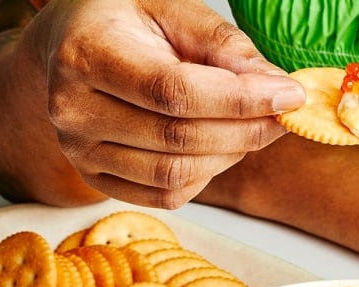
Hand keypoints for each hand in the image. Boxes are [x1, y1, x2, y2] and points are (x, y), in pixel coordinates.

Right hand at [24, 0, 304, 207]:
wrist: (70, 47)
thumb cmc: (124, 21)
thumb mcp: (171, 8)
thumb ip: (223, 44)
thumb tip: (274, 85)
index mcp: (87, 53)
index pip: (174, 92)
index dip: (239, 100)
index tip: (288, 95)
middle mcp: (74, 109)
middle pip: (179, 139)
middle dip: (247, 130)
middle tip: (283, 113)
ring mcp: (80, 151)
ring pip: (175, 174)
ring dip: (231, 155)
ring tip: (253, 126)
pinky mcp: (96, 178)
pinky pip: (165, 196)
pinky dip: (206, 175)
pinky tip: (220, 147)